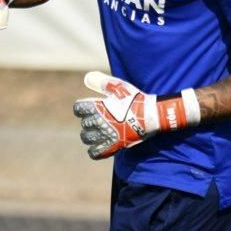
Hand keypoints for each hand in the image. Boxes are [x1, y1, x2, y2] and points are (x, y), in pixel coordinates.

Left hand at [73, 71, 199, 159]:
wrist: (151, 115)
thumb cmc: (135, 100)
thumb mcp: (119, 87)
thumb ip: (102, 82)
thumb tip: (87, 77)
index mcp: (98, 106)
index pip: (78, 108)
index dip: (81, 108)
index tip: (86, 108)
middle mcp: (99, 121)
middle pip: (84, 124)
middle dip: (89, 121)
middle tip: (97, 120)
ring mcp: (106, 135)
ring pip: (87, 138)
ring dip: (90, 136)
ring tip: (96, 133)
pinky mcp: (114, 146)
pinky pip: (96, 153)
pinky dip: (94, 151)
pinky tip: (98, 146)